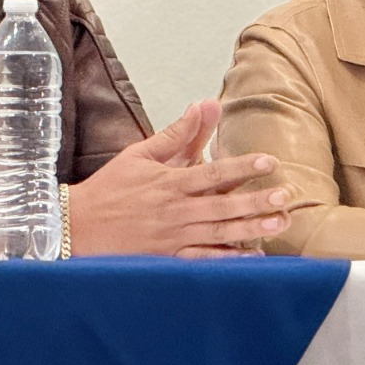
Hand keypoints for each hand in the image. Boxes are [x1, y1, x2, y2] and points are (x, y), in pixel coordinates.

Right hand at [65, 99, 290, 258]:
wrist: (77, 227)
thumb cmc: (111, 188)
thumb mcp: (141, 153)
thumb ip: (178, 132)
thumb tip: (205, 103)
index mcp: (170, 183)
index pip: (213, 173)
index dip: (243, 167)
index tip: (269, 162)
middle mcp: (175, 211)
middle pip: (223, 206)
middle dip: (257, 201)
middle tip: (287, 196)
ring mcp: (173, 238)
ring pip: (218, 234)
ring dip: (251, 229)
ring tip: (279, 224)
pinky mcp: (167, 259)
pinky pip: (203, 261)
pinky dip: (227, 260)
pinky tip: (252, 258)